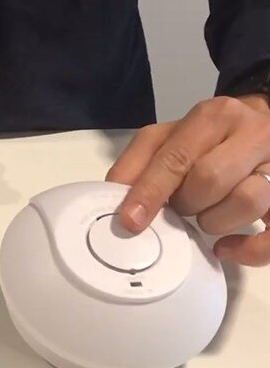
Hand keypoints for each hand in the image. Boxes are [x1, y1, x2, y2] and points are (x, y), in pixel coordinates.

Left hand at [106, 94, 269, 265]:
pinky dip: (248, 249)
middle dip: (185, 204)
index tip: (131, 221)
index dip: (150, 191)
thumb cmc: (208, 138)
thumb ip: (137, 163)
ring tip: (205, 215)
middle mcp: (251, 133)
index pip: (176, 157)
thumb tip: (111, 194)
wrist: (264, 122)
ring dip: (213, 221)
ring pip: (246, 201)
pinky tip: (225, 248)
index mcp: (212, 117)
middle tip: (180, 206)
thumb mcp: (167, 138)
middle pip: (209, 180)